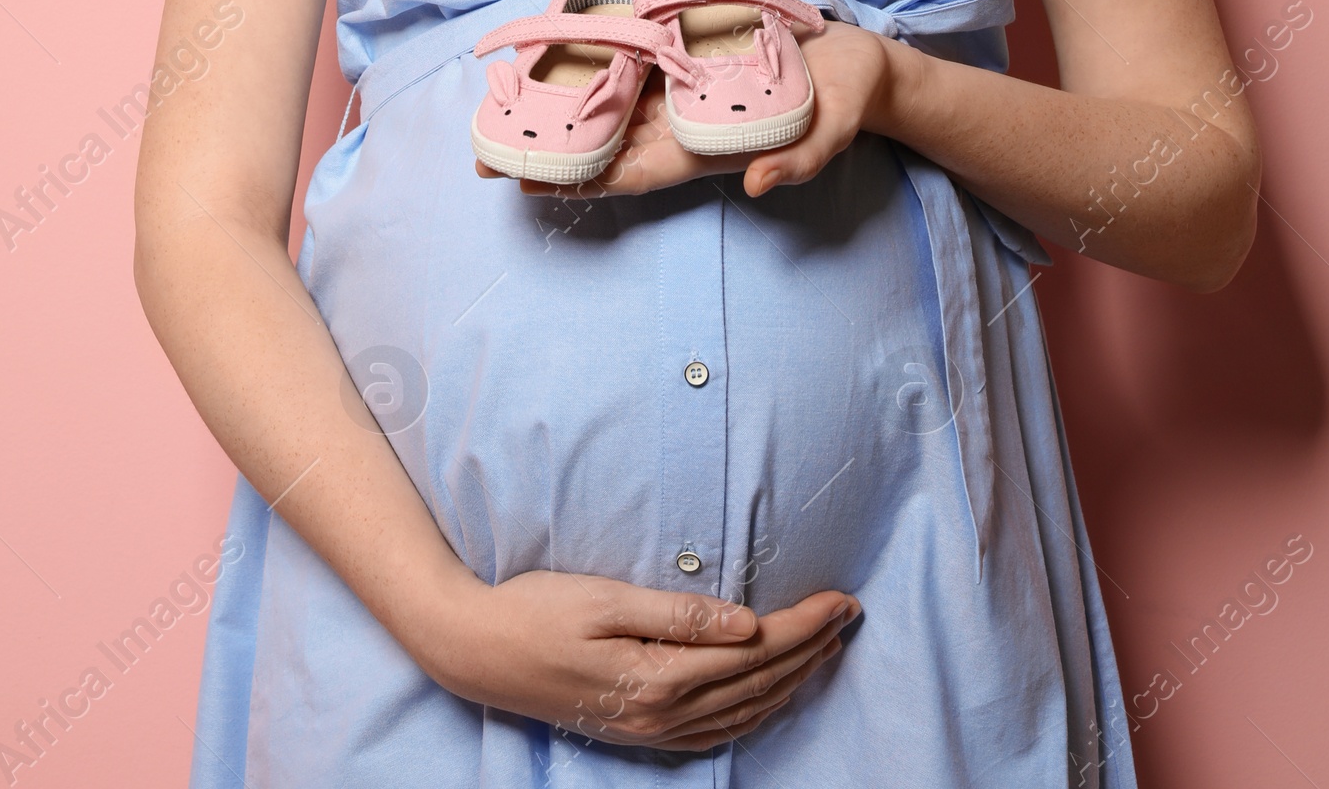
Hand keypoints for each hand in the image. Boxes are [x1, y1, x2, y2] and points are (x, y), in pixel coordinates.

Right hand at [410, 566, 857, 750]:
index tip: (842, 599)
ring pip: (745, 711)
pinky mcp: (642, 730)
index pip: (755, 653)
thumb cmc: (537, 610)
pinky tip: (771, 689)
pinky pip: (719, 728)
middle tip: (850, 615)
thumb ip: (676, 614)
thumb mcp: (604, 599)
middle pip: (759, 684)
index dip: (804, 626)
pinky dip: (757, 707)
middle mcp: (664, 714)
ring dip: (793, 680)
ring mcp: (653, 729)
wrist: (478, 651)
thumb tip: (745, 624)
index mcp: (660, 678)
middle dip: (811, 649)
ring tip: (827, 647)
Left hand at [475, 22, 902, 200]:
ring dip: (562, 105)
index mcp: (703, 150)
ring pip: (610, 102)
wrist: (858, 66)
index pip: (630, 171)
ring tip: (503, 105)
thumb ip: (794, 163)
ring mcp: (682, 92)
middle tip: (483, 151)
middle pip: (604, 141)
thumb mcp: (828, 135)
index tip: (525, 184)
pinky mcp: (690, 58)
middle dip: (550, 148)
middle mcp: (681, 124)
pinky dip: (596, 61)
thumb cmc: (844, 104)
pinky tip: (560, 50)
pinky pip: (633, 63)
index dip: (578, 179)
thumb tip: (754, 187)